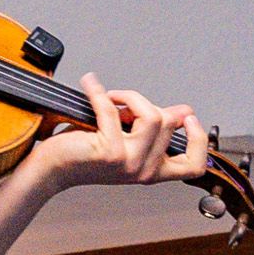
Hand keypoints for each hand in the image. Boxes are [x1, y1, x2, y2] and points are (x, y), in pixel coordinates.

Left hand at [15, 77, 208, 191]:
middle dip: (144, 103)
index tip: (188, 119)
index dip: (200, 140)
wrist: (53, 168)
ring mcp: (129, 163)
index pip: (194, 165)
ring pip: (151, 115)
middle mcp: (145, 171)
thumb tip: (183, 112)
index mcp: (154, 171)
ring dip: (129, 97)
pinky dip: (98, 90)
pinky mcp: (110, 151)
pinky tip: (89, 83)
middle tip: (122, 102)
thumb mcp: (129, 139)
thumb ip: (155, 127)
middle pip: (167, 122)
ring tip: (111, 97)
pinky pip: (112, 109)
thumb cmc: (86, 153)